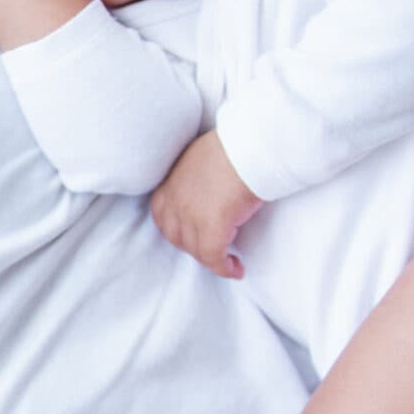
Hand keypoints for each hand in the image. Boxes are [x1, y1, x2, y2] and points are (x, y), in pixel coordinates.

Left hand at [150, 131, 262, 276]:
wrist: (251, 144)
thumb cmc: (236, 145)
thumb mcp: (203, 159)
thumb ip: (197, 177)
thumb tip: (209, 189)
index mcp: (172, 181)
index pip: (161, 214)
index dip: (176, 229)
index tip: (193, 235)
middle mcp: (176, 199)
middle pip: (176, 236)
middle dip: (193, 246)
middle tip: (214, 249)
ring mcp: (191, 215)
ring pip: (196, 250)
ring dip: (212, 259)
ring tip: (229, 261)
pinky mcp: (212, 226)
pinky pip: (213, 257)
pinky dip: (224, 268)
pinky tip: (237, 269)